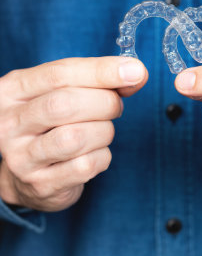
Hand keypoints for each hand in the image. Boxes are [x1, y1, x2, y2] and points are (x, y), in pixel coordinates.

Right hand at [0, 56, 146, 211]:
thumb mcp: (64, 92)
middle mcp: (11, 123)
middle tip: (116, 106)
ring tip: (102, 131)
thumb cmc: (51, 122)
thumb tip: (136, 73)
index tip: (136, 70)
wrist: (24, 170)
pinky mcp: (40, 184)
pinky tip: (94, 152)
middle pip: (67, 104)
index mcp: (15, 89)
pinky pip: (86, 166)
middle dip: (106, 102)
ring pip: (77, 137)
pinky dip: (102, 156)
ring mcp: (22, 157)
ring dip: (104, 131)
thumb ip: (97, 79)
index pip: (60, 74)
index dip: (102, 71)